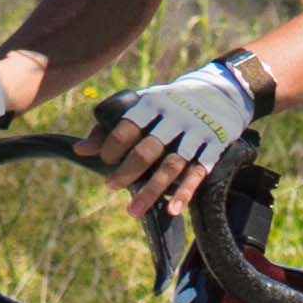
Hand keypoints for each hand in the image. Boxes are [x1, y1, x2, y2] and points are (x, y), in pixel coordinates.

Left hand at [86, 51, 272, 202]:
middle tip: (111, 186)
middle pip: (147, 150)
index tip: (104, 161)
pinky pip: (198, 173)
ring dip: (151, 191)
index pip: (127, 127)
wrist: (223, 90)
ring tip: (133, 211)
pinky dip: (185, 193)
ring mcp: (195, 134)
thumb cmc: (171, 102)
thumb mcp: (144, 104)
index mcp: (153, 105)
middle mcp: (174, 119)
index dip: (111, 147)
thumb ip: (111, 125)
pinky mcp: (213, 148)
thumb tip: (80, 150)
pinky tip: (172, 210)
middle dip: (126, 172)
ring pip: (171, 166)